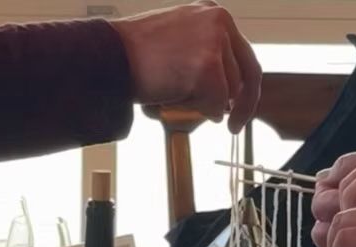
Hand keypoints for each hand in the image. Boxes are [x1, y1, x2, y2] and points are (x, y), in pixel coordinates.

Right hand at [112, 1, 260, 132]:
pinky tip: (177, 100)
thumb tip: (226, 87)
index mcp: (212, 13)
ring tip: (176, 95)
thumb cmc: (134, 55)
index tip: (242, 106)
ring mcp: (214, 43)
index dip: (247, 87)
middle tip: (232, 124)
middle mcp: (218, 22)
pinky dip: (200, 112)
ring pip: (229, 93)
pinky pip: (216, 105)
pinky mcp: (208, 67)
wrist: (109, 57)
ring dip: (207, 105)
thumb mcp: (179, 42)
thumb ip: (205, 54)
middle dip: (239, 104)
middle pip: (245, 75)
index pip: (244, 55)